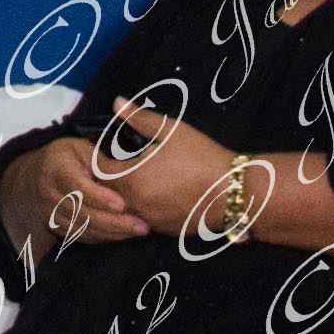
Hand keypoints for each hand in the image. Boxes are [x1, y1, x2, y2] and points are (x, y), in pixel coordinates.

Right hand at [4, 131, 153, 264]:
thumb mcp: (81, 149)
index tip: (122, 204)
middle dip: (115, 222)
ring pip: (84, 228)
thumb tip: (130, 171)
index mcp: (56, 169)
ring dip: (113, 233)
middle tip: (142, 225)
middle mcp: (50, 193)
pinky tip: (123, 234)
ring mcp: (51, 213)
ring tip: (138, 231)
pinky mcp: (56, 227)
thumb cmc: (65, 158)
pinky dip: (103, 238)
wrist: (34, 176)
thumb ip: (101, 161)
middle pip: (83, 212)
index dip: (100, 197)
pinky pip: (81, 236)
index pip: (78, 187)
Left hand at [99, 100, 269, 252]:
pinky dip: (141, 207)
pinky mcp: (164, 231)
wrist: (236, 191)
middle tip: (116, 162)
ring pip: (123, 209)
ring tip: (135, 177)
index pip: (97, 170)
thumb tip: (116, 102)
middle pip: (106, 192)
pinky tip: (154, 194)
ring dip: (122, 195)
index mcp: (131, 178)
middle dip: (107, 177)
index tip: (103, 148)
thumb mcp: (171, 131)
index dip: (98, 157)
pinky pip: (142, 219)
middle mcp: (135, 203)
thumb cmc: (202, 157)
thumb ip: (139, 118)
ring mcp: (150, 220)